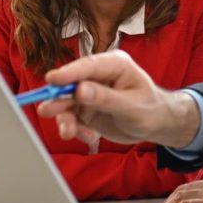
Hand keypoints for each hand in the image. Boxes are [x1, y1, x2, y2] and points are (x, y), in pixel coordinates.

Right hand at [37, 50, 200, 147]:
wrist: (155, 124)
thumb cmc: (150, 109)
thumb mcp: (131, 106)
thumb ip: (106, 98)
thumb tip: (81, 90)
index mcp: (114, 65)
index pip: (88, 66)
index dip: (68, 73)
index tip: (52, 80)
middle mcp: (98, 76)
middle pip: (71, 84)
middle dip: (59, 99)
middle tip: (47, 111)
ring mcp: (89, 92)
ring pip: (67, 103)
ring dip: (64, 118)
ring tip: (68, 132)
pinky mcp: (85, 109)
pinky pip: (72, 118)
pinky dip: (75, 129)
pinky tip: (89, 137)